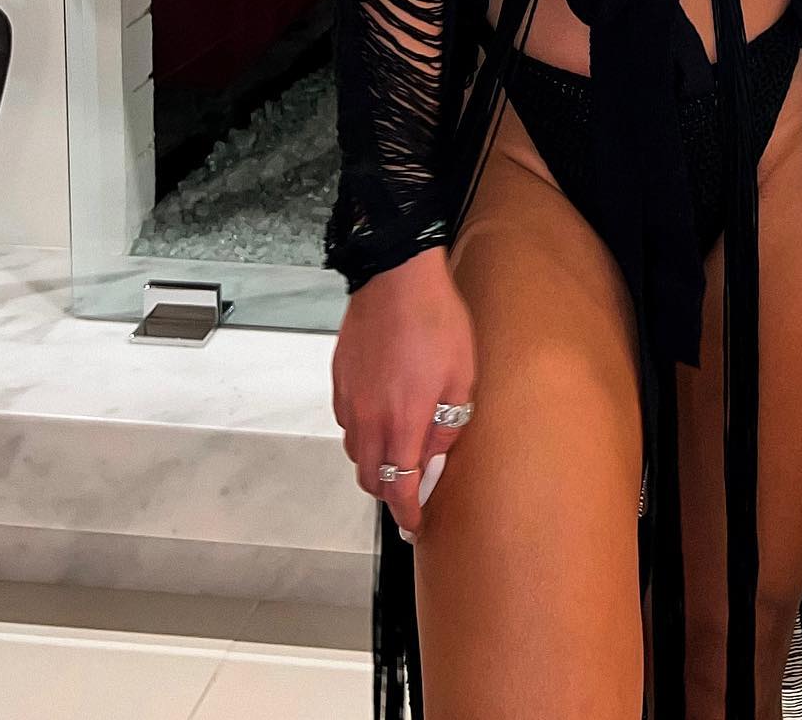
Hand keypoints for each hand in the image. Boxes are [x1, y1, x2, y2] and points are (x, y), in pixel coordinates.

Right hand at [330, 245, 475, 539]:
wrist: (396, 278)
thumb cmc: (436, 321)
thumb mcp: (462, 376)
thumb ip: (449, 424)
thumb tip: (436, 456)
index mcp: (402, 424)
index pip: (400, 489)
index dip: (408, 513)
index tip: (415, 524)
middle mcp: (369, 420)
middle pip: (370, 479)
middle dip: (390, 493)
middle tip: (411, 491)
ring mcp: (350, 400)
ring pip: (356, 452)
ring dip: (375, 462)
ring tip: (399, 452)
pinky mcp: (340, 381)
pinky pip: (347, 423)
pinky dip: (363, 433)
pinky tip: (382, 417)